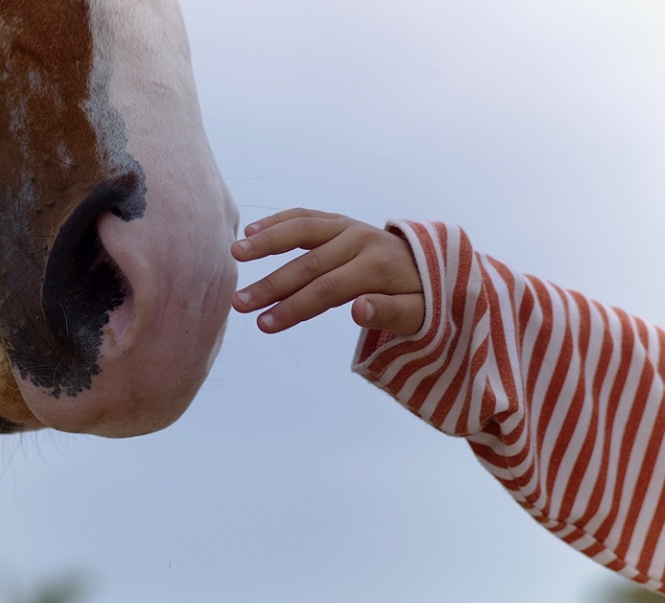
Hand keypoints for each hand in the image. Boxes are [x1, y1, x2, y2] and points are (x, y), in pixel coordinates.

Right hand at [231, 209, 423, 335]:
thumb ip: (388, 313)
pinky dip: (277, 222)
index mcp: (378, 266)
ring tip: (235, 255)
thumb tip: (358, 311)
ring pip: (301, 229)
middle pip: (308, 263)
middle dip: (271, 285)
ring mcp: (347, 226)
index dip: (295, 307)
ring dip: (266, 241)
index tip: (264, 324)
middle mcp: (360, 239)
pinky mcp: (337, 221)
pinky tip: (250, 232)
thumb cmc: (418, 297)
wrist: (428, 264)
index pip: (328, 289)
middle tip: (239, 303)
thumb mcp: (417, 314)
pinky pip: (303, 217)